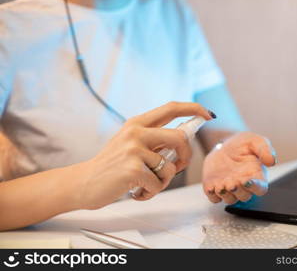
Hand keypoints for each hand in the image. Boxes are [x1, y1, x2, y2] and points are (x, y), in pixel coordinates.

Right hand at [74, 102, 212, 209]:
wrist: (83, 182)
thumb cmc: (112, 166)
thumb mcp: (131, 144)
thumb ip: (155, 140)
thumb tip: (184, 139)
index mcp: (137, 123)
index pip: (171, 108)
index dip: (193, 109)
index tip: (208, 114)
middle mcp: (136, 132)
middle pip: (180, 137)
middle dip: (186, 156)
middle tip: (179, 166)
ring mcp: (134, 149)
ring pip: (171, 166)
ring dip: (164, 181)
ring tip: (147, 183)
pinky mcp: (133, 168)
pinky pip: (159, 183)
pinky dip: (152, 192)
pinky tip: (137, 190)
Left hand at [202, 132, 276, 203]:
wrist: (224, 144)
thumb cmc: (243, 144)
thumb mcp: (256, 141)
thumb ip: (265, 149)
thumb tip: (272, 161)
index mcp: (256, 176)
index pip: (260, 189)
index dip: (255, 187)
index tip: (247, 181)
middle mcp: (243, 185)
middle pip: (244, 196)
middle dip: (238, 191)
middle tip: (232, 182)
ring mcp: (229, 188)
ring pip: (229, 199)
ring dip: (225, 194)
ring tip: (221, 184)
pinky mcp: (216, 188)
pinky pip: (214, 198)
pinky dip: (212, 195)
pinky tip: (211, 186)